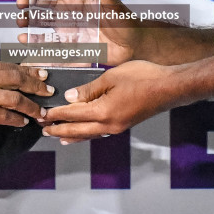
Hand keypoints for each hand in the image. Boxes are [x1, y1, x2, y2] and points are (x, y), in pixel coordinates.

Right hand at [0, 59, 51, 134]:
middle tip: (48, 91)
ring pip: (16, 99)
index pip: (11, 67)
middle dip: (36, 86)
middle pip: (18, 80)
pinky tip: (23, 122)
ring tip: (40, 112)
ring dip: (31, 106)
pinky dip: (17, 119)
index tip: (42, 76)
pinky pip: (5, 117)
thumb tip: (7, 81)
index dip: (29, 72)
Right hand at [12, 0, 139, 64]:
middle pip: (42, 0)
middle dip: (28, 0)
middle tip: (19, 4)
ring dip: (29, 19)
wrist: (132, 47)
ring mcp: (66, 25)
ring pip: (42, 20)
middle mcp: (68, 8)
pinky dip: (35, 40)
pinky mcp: (68, 43)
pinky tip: (25, 40)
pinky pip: (48, 41)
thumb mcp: (115, 7)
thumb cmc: (126, 22)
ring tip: (21, 22)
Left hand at [40, 60, 177, 143]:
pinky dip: (86, 134)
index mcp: (103, 112)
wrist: (170, 88)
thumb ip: (89, 89)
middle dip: (58, 129)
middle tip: (43, 130)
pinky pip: (99, 133)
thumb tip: (70, 97)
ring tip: (57, 136)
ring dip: (71, 135)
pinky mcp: (123, 125)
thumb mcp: (112, 77)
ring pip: (88, 135)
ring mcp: (117, 127)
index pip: (72, 114)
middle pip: (77, 130)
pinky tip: (83, 133)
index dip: (55, 114)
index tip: (42, 114)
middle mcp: (109, 125)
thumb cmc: (144, 78)